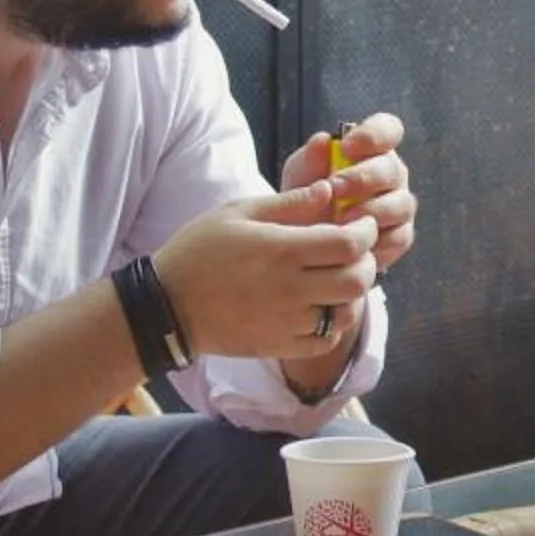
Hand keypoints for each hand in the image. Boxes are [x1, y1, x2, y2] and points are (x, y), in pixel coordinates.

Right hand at [153, 185, 381, 361]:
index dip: (365, 231)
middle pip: (357, 279)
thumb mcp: (238, 213)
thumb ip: (289, 203)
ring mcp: (287, 322)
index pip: (349, 244)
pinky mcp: (280, 346)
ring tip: (339, 277)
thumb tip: (329, 189)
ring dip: (353, 293)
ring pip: (346, 312)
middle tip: (356, 250)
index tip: (361, 223)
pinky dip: (333, 324)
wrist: (167, 305)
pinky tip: (322, 306)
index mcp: (282, 250)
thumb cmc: (200, 250)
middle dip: (367, 260)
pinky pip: (326, 341)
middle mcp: (290, 289)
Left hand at [279, 112, 415, 277]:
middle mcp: (391, 174)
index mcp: (373, 148)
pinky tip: (353, 241)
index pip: (389, 129)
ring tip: (340, 219)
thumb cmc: (307, 196)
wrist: (306, 236)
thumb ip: (310, 157)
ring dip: (370, 210)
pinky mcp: (400, 235)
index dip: (374, 134)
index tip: (347, 146)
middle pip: (392, 169)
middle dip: (363, 178)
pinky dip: (376, 239)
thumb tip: (323, 140)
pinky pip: (399, 236)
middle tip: (334, 187)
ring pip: (400, 204)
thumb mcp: (300, 173)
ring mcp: (399, 205)